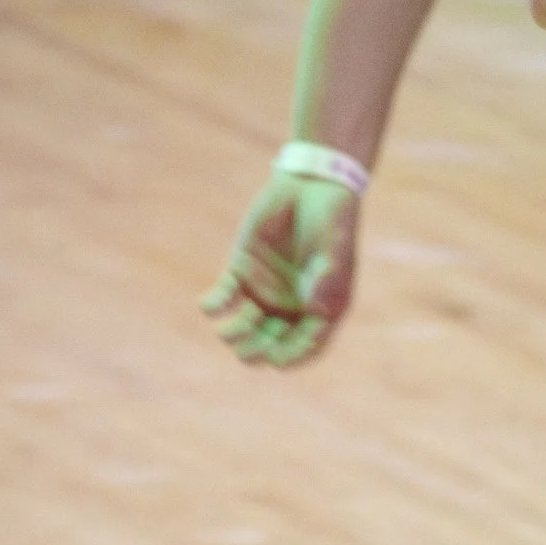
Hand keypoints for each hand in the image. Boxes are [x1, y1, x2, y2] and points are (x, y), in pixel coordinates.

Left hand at [200, 167, 361, 366]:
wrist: (311, 185)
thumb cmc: (332, 220)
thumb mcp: (336, 250)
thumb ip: (327, 279)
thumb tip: (312, 308)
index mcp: (320, 308)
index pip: (307, 346)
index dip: (292, 357)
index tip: (277, 359)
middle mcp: (291, 305)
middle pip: (272, 342)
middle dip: (259, 351)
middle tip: (248, 350)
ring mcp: (265, 289)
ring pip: (245, 326)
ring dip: (236, 334)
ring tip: (232, 328)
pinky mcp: (241, 269)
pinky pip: (224, 297)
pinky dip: (214, 305)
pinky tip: (209, 305)